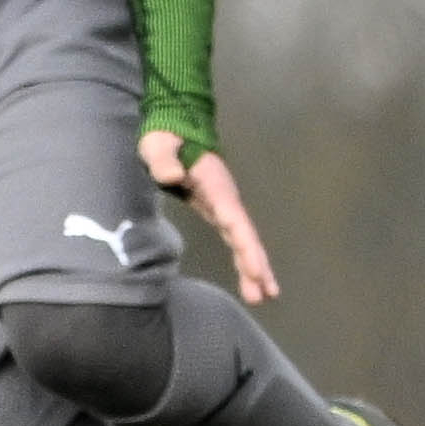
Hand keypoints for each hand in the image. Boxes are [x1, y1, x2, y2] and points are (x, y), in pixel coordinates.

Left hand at [147, 129, 277, 303]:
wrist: (173, 128)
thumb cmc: (166, 137)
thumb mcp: (158, 145)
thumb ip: (164, 159)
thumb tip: (172, 176)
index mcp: (216, 187)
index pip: (235, 221)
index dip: (246, 246)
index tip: (257, 269)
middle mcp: (226, 200)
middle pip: (245, 236)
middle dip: (256, 265)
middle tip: (266, 295)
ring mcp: (223, 206)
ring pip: (242, 241)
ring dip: (253, 268)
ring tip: (263, 297)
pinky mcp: (215, 210)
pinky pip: (233, 239)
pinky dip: (242, 259)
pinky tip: (249, 280)